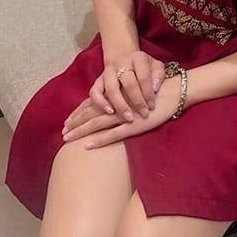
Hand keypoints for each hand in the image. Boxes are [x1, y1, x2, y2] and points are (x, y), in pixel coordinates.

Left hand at [61, 75, 183, 147]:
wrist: (175, 90)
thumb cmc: (159, 90)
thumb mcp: (140, 91)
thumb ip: (128, 95)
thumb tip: (119, 103)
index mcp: (119, 95)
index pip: (94, 104)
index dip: (81, 112)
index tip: (68, 119)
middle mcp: (118, 104)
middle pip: (92, 113)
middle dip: (76, 122)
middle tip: (62, 131)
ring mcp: (125, 116)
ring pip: (97, 124)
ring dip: (81, 131)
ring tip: (67, 138)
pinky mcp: (134, 126)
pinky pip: (113, 134)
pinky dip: (100, 140)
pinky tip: (87, 146)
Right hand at [87, 49, 166, 123]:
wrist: (122, 56)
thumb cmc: (143, 66)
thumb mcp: (155, 65)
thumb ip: (158, 75)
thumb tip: (154, 89)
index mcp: (138, 58)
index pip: (144, 76)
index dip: (148, 93)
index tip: (152, 106)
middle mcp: (121, 63)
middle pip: (129, 83)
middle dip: (137, 101)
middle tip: (144, 114)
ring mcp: (108, 72)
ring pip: (111, 89)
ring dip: (121, 105)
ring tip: (128, 118)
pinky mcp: (98, 80)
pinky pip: (95, 92)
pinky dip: (101, 103)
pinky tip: (110, 112)